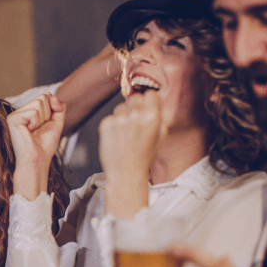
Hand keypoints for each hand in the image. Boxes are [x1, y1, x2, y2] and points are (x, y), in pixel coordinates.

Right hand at [7, 93, 65, 199]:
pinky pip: (33, 112)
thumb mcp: (56, 122)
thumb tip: (52, 95)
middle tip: (39, 130)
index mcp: (28, 111)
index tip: (45, 125)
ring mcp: (15, 114)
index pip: (45, 96)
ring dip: (42, 120)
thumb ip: (59, 107)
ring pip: (39, 103)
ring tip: (34, 131)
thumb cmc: (44, 145)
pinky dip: (36, 123)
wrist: (37, 160)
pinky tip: (29, 132)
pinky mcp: (13, 119)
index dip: (52, 110)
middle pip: (43, 98)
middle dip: (47, 115)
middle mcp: (20, 111)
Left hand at [98, 90, 165, 216]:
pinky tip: (117, 136)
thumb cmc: (144, 157)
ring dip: (124, 115)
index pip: (151, 94)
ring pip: (121, 106)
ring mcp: (118, 120)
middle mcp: (135, 116)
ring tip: (126, 131)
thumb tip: (155, 103)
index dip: (150, 100)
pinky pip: (111, 117)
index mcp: (152, 117)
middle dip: (137, 106)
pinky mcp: (105, 124)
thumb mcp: (160, 137)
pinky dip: (113, 124)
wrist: (125, 173)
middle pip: (135, 97)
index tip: (148, 105)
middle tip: (136, 120)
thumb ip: (160, 117)